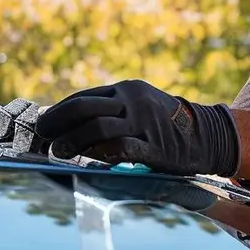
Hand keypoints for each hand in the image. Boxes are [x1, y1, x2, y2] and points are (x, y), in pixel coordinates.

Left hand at [34, 80, 240, 176]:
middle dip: (58, 123)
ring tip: (60, 152)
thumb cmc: (163, 125)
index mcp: (127, 89)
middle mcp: (134, 101)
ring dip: (73, 141)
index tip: (43, 125)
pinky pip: (122, 148)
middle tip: (45, 137)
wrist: (207, 135)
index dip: (58, 111)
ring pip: (98, 127)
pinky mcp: (155, 146)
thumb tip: (64, 122)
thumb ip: (108, 112)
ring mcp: (145, 122)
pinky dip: (100, 154)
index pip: (83, 97)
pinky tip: (89, 160)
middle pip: (85, 108)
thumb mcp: (137, 108)